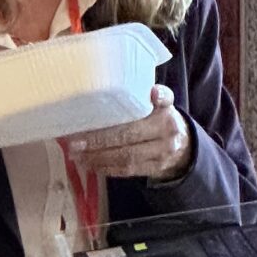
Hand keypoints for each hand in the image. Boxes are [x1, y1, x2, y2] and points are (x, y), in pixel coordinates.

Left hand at [66, 85, 192, 182]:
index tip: (152, 94)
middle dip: (100, 140)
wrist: (181, 146)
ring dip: (99, 157)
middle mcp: (167, 132)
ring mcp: (162, 153)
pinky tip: (90, 164)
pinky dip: (106, 168)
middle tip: (75, 143)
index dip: (158, 97)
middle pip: (131, 135)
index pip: (163, 100)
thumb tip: (113, 86)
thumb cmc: (158, 120)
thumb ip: (143, 95)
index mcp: (166, 111)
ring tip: (77, 156)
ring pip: (127, 156)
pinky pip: (127, 170)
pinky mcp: (155, 168)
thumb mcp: (158, 104)